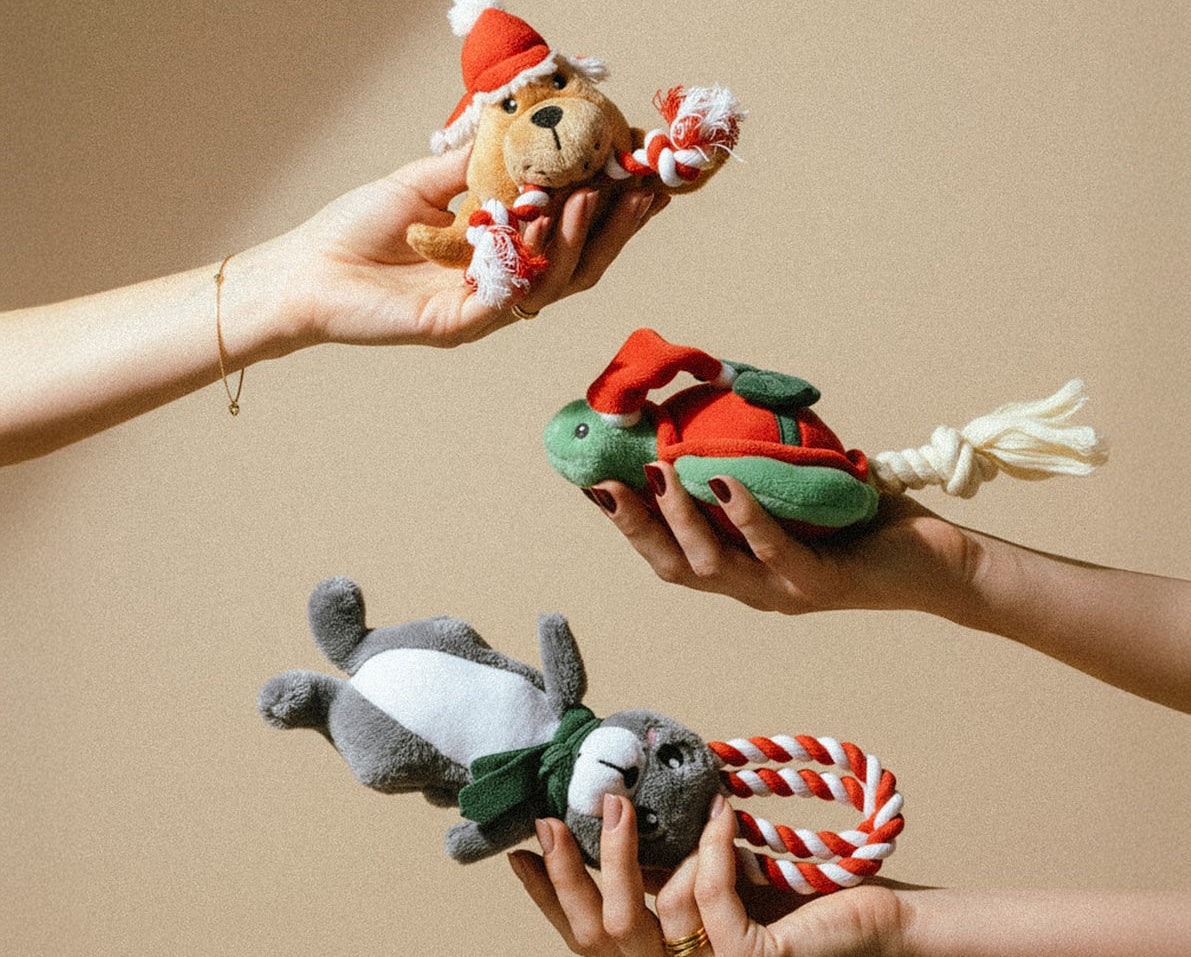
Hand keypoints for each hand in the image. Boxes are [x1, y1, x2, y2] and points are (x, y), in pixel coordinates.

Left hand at [279, 148, 668, 348]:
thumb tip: (523, 123)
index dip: (610, 207)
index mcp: (501, 253)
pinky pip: (513, 295)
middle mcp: (504, 284)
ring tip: (598, 195)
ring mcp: (487, 309)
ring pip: (557, 282)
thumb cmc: (358, 228)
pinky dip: (537, 259)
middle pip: (581, 263)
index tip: (641, 173)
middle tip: (646, 189)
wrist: (308, 269)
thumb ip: (476, 163)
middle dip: (618, 227)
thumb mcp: (424, 182)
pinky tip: (550, 220)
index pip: (570, 233)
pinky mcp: (462, 325)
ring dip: (584, 238)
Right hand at [510, 794, 909, 956]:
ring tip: (628, 800)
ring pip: (648, 913)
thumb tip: (620, 813)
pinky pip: (709, 899)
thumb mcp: (713, 876)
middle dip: (568, 875)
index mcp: (666, 951)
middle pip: (600, 934)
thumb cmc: (796, 896)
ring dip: (632, 851)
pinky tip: (718, 813)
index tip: (517, 854)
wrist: (875, 921)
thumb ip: (670, 865)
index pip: (591, 932)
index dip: (550, 897)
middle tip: (548, 821)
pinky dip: (709, 850)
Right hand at [582, 463, 973, 615]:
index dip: (628, 523)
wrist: (938, 562)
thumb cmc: (864, 519)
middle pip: (674, 567)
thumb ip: (757, 463)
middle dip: (635, 526)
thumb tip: (718, 403)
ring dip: (679, 518)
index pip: (668, 553)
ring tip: (659, 472)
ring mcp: (784, 590)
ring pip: (712, 566)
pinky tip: (727, 483)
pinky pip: (774, 552)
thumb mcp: (798, 486)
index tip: (593, 485)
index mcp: (740, 567)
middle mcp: (752, 587)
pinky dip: (747, 516)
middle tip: (605, 483)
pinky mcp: (820, 585)